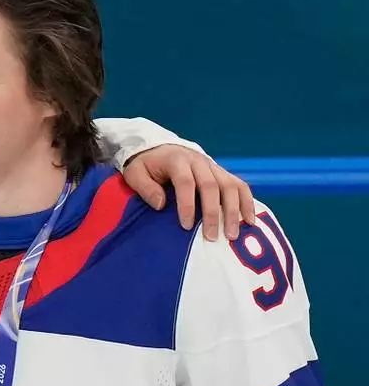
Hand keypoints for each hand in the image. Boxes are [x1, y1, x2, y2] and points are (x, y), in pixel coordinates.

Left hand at [123, 146, 255, 240]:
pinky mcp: (222, 173)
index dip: (187, 205)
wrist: (158, 148)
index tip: (187, 226)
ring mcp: (213, 167)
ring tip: (232, 234)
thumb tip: (161, 205)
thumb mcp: (135, 173)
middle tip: (211, 237)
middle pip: (211, 186)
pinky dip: (247, 202)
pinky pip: (240, 186)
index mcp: (177, 160)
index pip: (186, 183)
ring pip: (230, 186)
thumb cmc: (145, 165)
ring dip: (233, 211)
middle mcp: (199, 162)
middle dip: (213, 213)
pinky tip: (249, 220)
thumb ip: (146, 188)